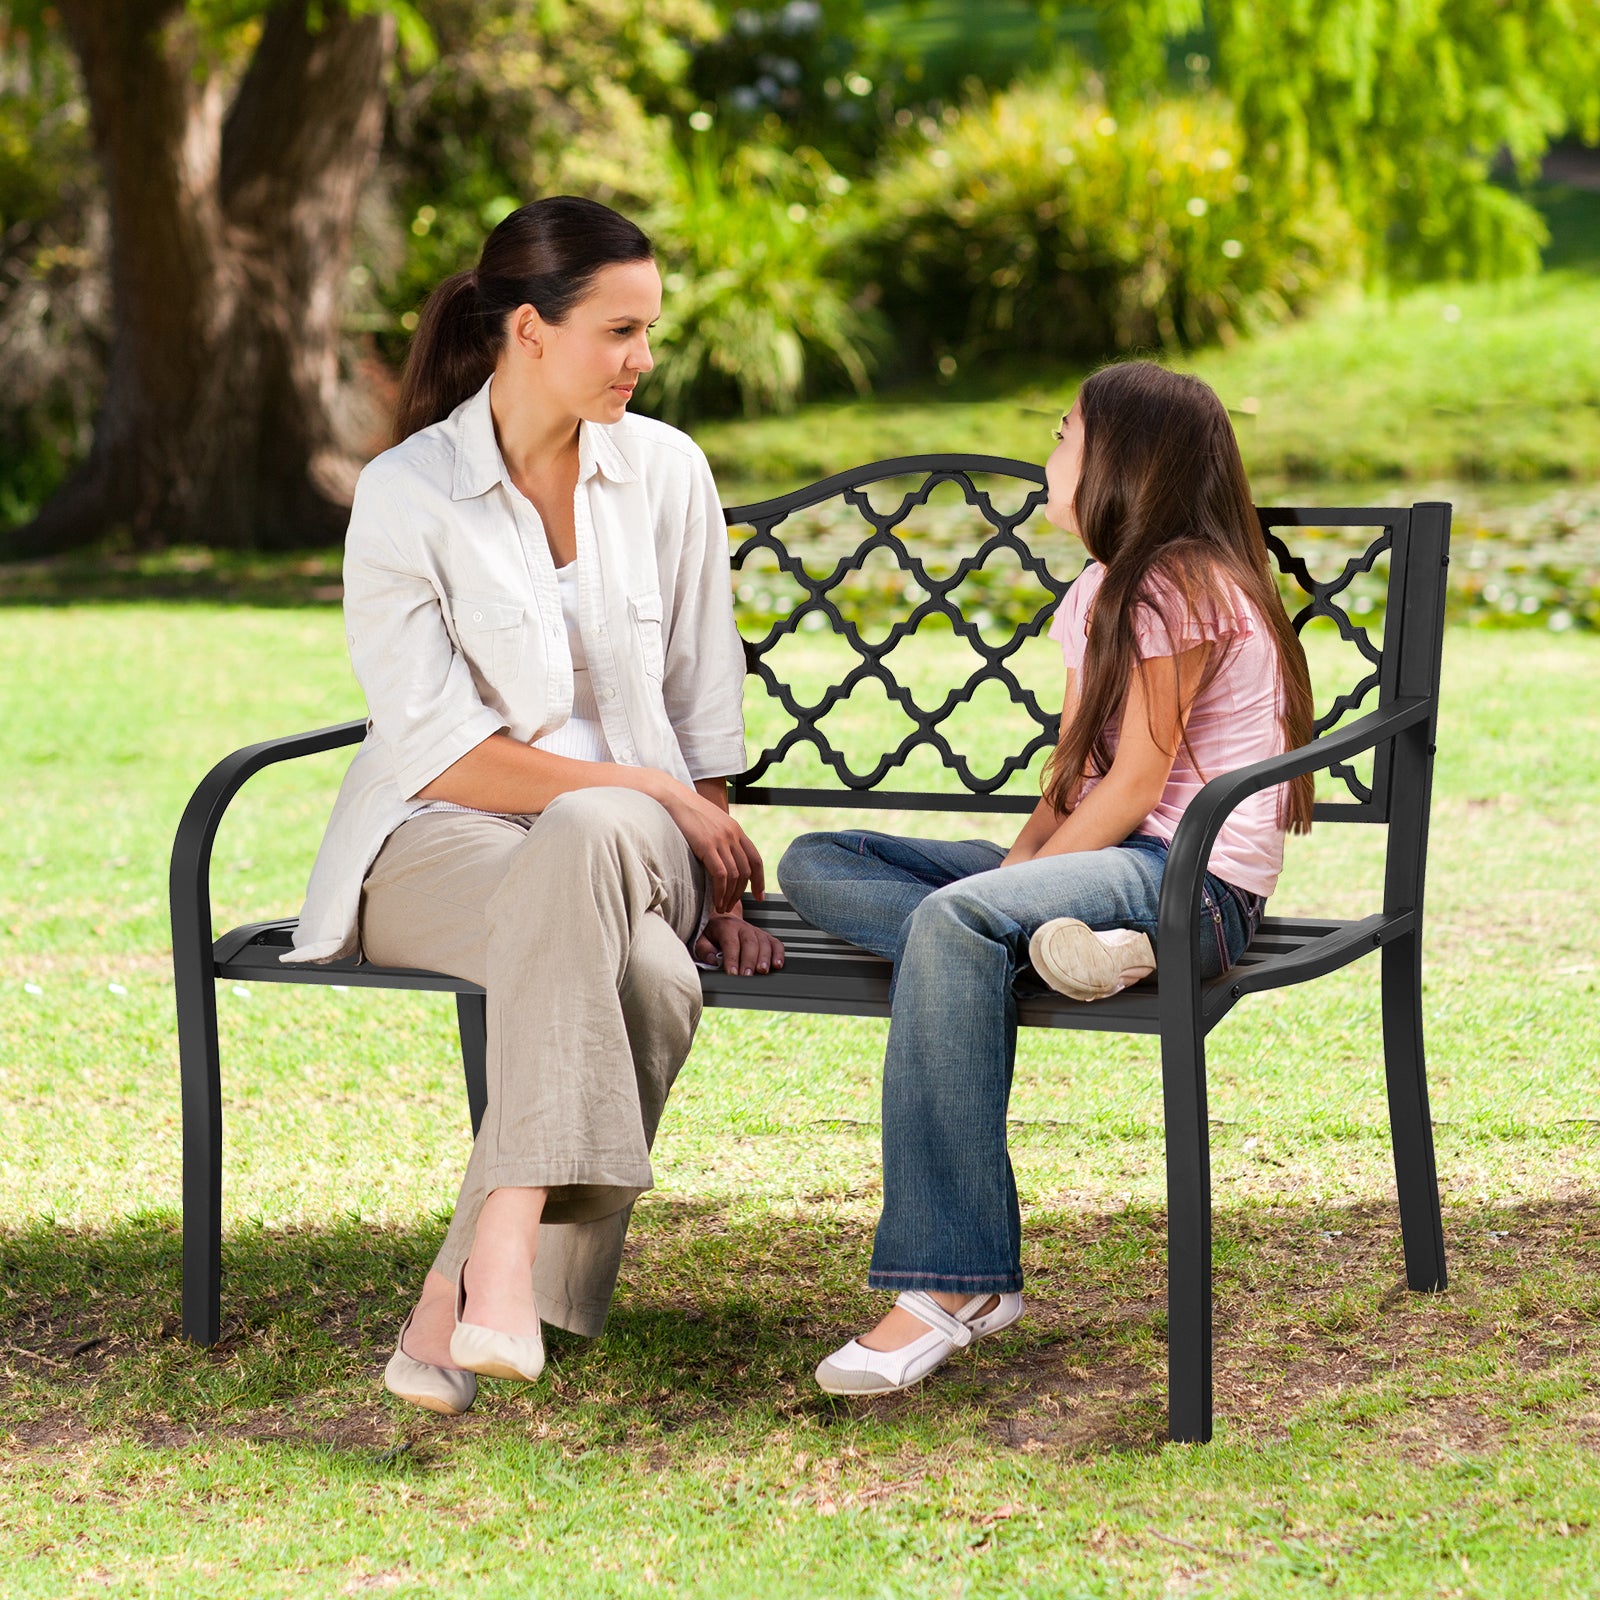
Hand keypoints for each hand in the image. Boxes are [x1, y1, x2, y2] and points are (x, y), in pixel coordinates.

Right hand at [656, 783, 765, 913]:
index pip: (756, 859)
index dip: (759, 880)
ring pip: (735, 876)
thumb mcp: (710, 823)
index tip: (758, 895)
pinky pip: (721, 875)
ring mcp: (721, 840)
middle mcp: (733, 835)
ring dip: (730, 896)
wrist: (671, 798)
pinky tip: (715, 901)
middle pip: (746, 871)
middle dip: (741, 893)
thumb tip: (721, 859)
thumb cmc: (686, 812)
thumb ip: (720, 839)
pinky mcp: (707, 845)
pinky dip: (720, 892)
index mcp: (736, 830)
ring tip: (722, 907)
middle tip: (731, 906)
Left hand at [695, 910, 784, 976]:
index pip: (730, 943)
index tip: (732, 973)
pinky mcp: (765, 936)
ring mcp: (756, 931)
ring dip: (764, 958)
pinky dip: (778, 953)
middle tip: (747, 976)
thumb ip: (704, 949)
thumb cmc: (712, 933)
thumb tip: (713, 959)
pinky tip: (777, 964)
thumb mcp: (701, 938)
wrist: (723, 919)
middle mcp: (743, 927)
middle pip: (749, 943)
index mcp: (726, 927)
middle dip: (749, 960)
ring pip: (764, 942)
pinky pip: (775, 943)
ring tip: (763, 971)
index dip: (731, 958)